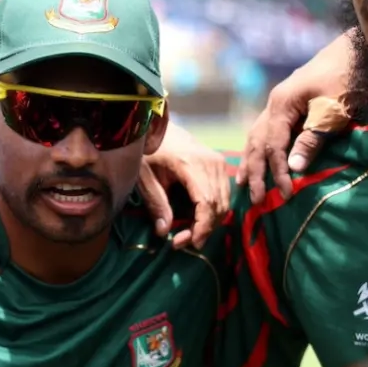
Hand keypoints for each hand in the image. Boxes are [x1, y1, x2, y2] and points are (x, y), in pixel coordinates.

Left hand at [140, 124, 230, 249]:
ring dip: (209, 222)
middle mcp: (211, 162)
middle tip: (181, 242)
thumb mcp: (144, 176)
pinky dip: (212, 210)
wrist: (155, 123)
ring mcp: (217, 162)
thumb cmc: (146, 148)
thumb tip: (164, 231)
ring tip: (187, 234)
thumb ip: (156, 203)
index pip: (207, 203)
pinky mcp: (218, 163)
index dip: (201, 227)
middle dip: (203, 229)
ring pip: (223, 201)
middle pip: (218, 205)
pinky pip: (222, 193)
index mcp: (192, 164)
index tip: (188, 243)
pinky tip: (196, 220)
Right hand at [238, 29, 355, 203]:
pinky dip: (259, 148)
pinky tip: (256, 157)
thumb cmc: (347, 78)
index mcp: (281, 105)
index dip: (277, 172)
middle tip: (255, 199)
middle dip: (255, 172)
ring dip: (250, 160)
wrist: (357, 49)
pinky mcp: (289, 104)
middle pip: (257, 143)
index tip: (286, 194)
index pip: (272, 146)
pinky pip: (266, 131)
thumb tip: (292, 167)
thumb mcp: (332, 111)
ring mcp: (279, 103)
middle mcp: (274, 104)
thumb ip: (312, 139)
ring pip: (257, 136)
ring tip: (243, 182)